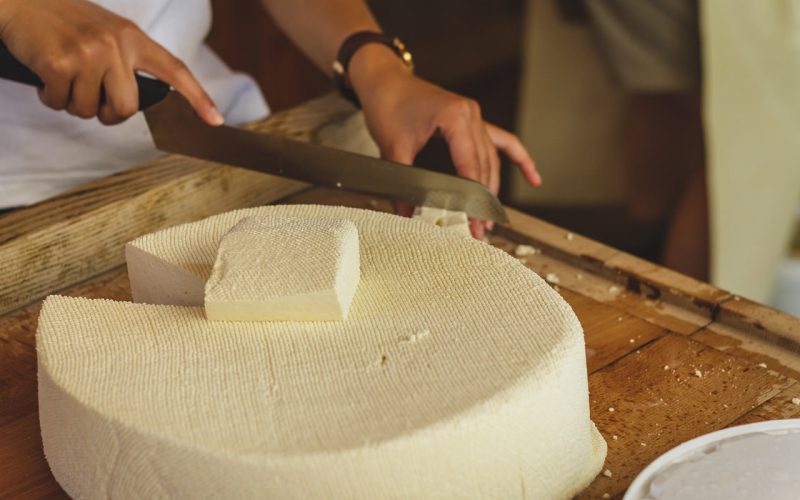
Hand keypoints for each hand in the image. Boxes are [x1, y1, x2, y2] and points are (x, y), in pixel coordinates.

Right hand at [0, 0, 221, 125]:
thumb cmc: (63, 21)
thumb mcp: (106, 31)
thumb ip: (127, 60)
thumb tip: (136, 101)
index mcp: (133, 37)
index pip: (175, 69)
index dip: (198, 97)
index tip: (215, 120)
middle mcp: (116, 44)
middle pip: (128, 107)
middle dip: (108, 114)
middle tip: (91, 98)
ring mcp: (88, 53)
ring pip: (91, 110)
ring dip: (73, 103)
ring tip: (64, 76)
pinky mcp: (60, 63)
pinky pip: (60, 103)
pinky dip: (49, 97)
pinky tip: (45, 76)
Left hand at [349, 45, 540, 238]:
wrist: (385, 79)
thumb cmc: (388, 104)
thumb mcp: (392, 146)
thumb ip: (402, 180)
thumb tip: (406, 213)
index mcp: (455, 117)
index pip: (471, 167)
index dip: (472, 199)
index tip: (472, 223)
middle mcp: (471, 115)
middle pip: (484, 166)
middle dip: (483, 201)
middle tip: (480, 230)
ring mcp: (475, 117)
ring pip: (491, 159)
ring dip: (493, 189)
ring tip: (490, 218)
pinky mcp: (473, 120)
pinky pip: (502, 141)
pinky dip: (518, 158)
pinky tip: (533, 177)